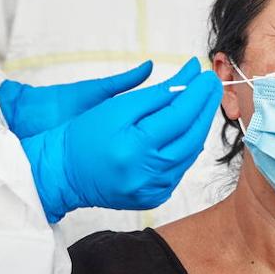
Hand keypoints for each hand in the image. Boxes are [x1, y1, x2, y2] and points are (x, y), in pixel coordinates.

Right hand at [19, 57, 222, 222]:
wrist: (63, 171)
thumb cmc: (84, 134)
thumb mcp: (117, 107)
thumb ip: (155, 94)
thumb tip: (187, 78)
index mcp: (136, 147)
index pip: (180, 115)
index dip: (197, 93)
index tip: (206, 74)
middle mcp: (147, 174)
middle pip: (191, 136)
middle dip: (205, 108)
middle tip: (212, 85)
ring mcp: (151, 190)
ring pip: (189, 154)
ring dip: (199, 127)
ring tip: (203, 103)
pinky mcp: (152, 198)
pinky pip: (179, 170)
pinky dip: (186, 148)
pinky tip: (187, 131)